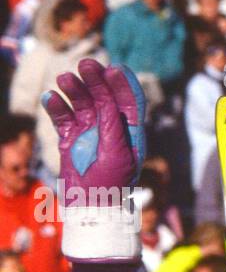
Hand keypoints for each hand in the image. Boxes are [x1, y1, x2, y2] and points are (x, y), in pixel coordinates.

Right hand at [43, 60, 144, 191]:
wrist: (90, 207)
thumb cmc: (111, 184)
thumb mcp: (117, 154)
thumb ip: (113, 126)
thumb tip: (109, 100)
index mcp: (130, 131)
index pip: (129, 101)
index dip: (123, 83)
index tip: (114, 69)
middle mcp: (111, 127)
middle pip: (104, 96)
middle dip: (95, 79)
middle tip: (85, 64)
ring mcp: (89, 131)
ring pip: (82, 103)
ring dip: (74, 89)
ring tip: (63, 79)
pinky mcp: (70, 137)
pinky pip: (63, 117)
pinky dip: (56, 106)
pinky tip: (50, 97)